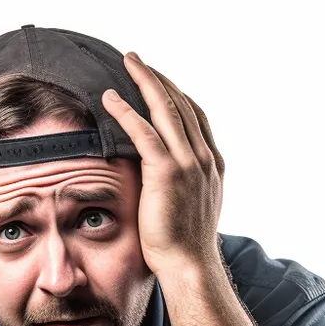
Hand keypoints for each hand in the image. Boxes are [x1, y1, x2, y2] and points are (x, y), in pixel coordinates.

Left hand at [101, 53, 225, 275]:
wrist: (190, 265)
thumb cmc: (185, 246)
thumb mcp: (192, 208)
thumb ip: (184, 185)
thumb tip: (168, 180)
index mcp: (213, 165)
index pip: (195, 117)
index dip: (177, 94)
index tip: (160, 80)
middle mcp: (204, 158)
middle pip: (181, 104)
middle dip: (159, 78)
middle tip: (139, 60)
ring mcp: (188, 164)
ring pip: (165, 109)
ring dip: (145, 81)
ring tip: (128, 62)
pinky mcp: (166, 173)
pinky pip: (144, 132)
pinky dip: (127, 112)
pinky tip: (111, 99)